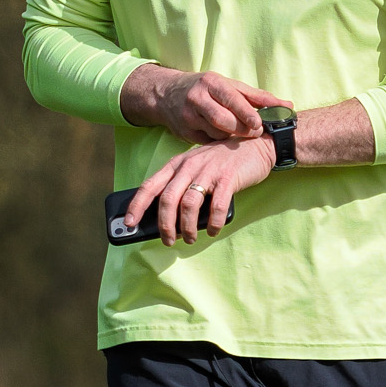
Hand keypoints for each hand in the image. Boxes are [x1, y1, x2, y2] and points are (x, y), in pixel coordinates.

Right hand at [120, 64, 291, 143]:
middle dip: (242, 129)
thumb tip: (287, 106)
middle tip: (256, 133)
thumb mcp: (229, 85)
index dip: (246, 113)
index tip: (259, 124)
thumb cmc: (207, 88)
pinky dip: (220, 143)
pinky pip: (208, 143)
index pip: (231, 99)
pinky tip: (227, 141)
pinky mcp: (185, 133)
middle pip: (223, 120)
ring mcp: (189, 117)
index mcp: (211, 83)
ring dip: (232, 137)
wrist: (167, 94)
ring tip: (242, 136)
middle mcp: (197, 98)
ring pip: (217, 134)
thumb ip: (258, 97)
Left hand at [125, 134, 277, 244]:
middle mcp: (189, 166)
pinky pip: (216, 206)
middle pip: (167, 199)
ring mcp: (208, 171)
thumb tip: (167, 218)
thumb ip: (182, 185)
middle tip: (168, 240)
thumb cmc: (223, 162)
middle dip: (165, 225)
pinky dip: (212, 223)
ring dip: (186, 227)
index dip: (137, 205)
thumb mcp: (196, 167)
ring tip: (190, 238)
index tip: (129, 223)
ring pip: (188, 205)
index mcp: (177, 164)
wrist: (256, 145)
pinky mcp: (228, 178)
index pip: (150, 185)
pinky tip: (212, 230)